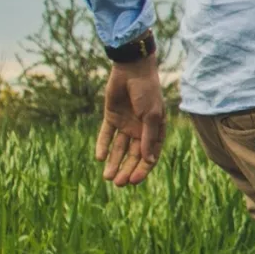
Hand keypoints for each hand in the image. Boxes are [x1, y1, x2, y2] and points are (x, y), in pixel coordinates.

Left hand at [97, 58, 166, 186]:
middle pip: (133, 155)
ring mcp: (126, 124)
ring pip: (119, 149)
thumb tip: (148, 160)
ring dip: (114, 162)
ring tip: (107, 177)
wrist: (132, 70)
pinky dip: (102, 146)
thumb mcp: (151, 116)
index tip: (133, 181)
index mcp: (155, 131)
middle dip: (126, 169)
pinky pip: (106, 135)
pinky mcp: (111, 117)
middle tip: (118, 183)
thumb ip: (148, 138)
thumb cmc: (147, 92)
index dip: (142, 169)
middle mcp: (140, 130)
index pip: (150, 156)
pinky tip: (99, 158)